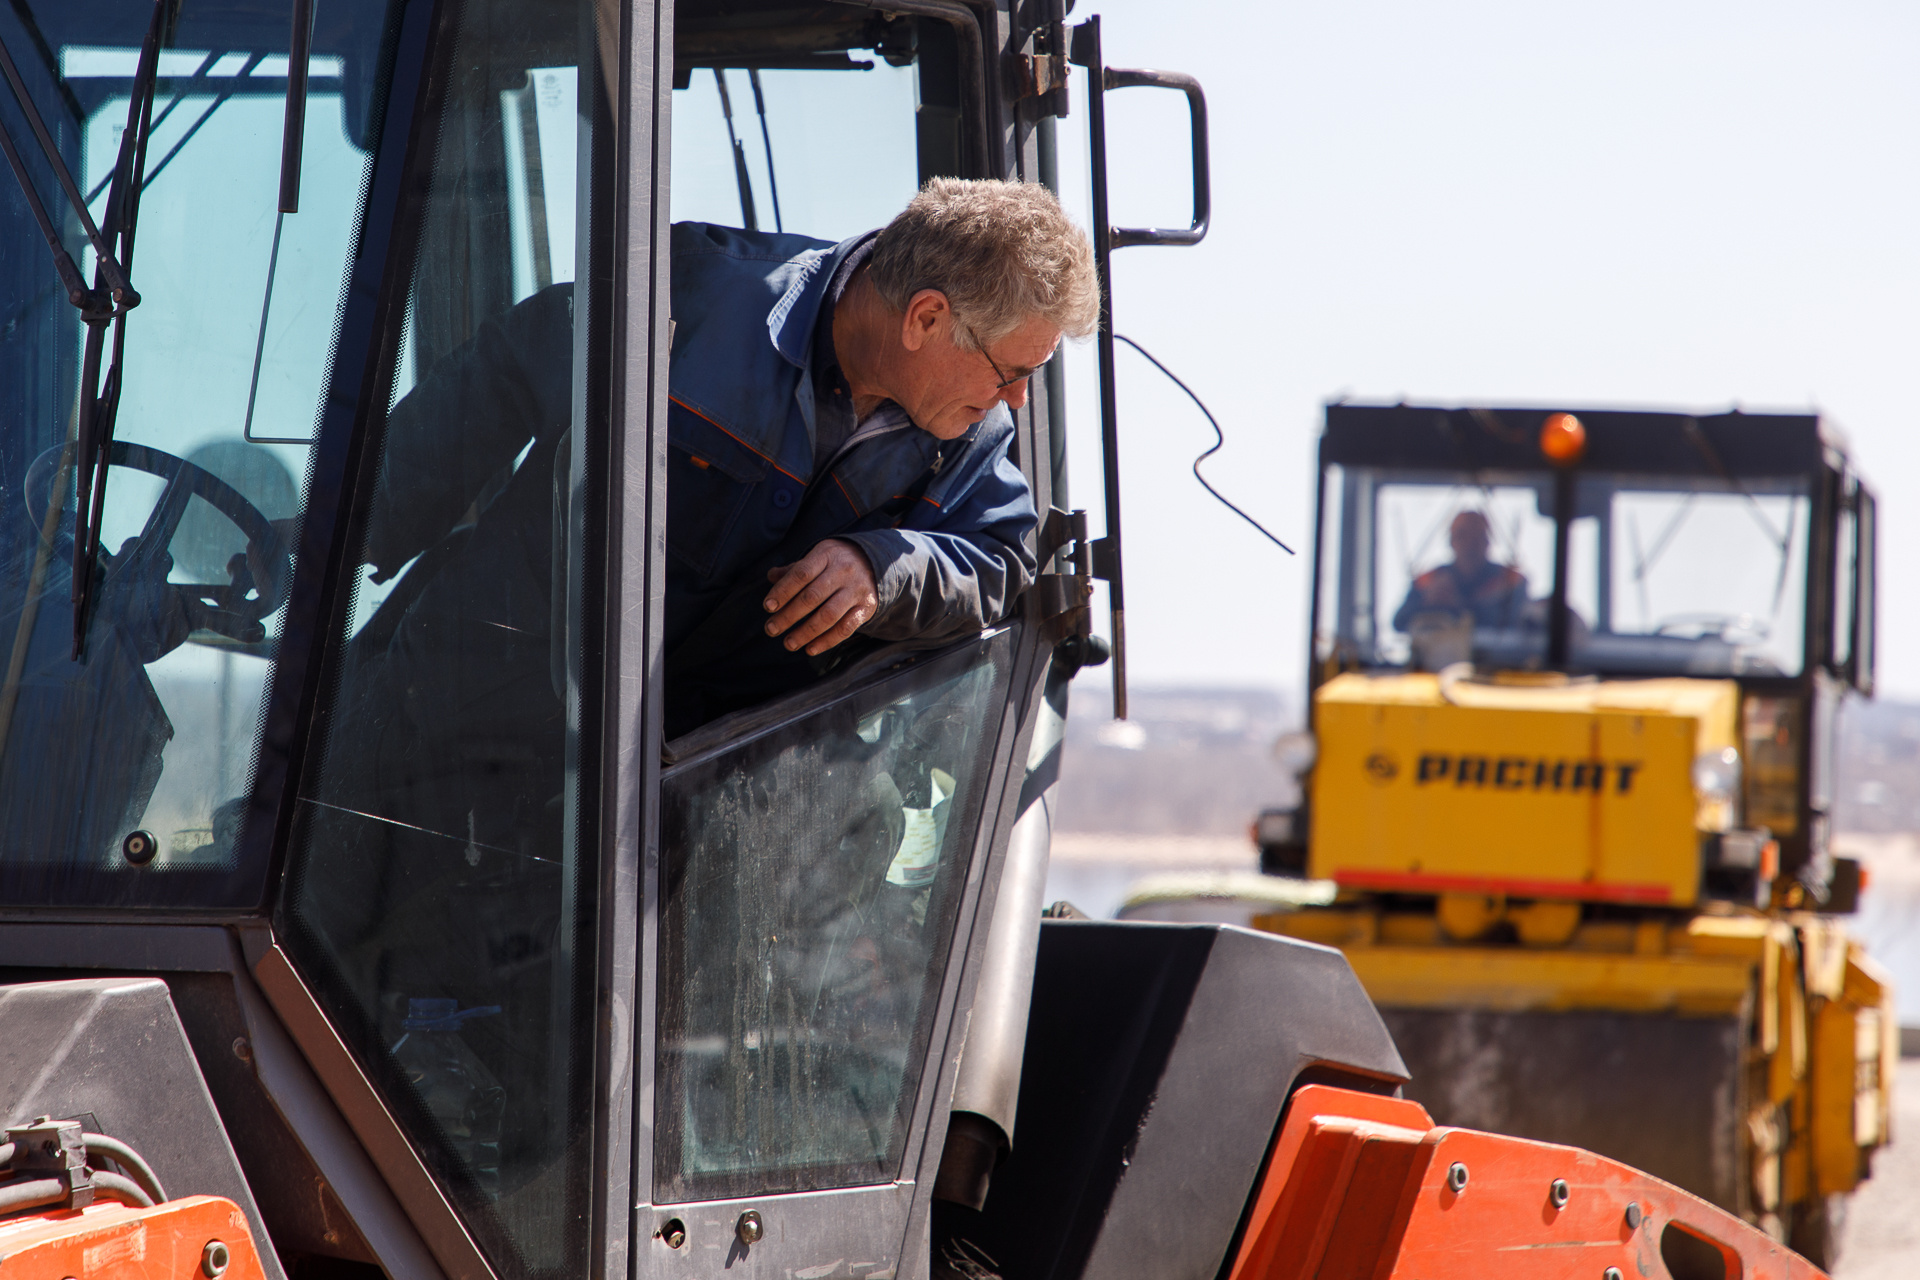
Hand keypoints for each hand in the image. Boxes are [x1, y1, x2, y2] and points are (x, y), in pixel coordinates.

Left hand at [764, 539, 877, 655]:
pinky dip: (827, 641)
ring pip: (828, 615)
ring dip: (805, 632)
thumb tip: (771, 576)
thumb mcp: (817, 557)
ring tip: (788, 643)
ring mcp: (856, 590)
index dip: (783, 591)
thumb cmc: (835, 562)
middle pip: (812, 597)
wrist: (874, 563)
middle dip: (788, 616)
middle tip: (771, 629)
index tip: (767, 607)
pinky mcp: (867, 607)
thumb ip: (794, 569)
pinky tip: (810, 649)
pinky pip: (845, 628)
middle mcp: (843, 571)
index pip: (801, 574)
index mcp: (826, 555)